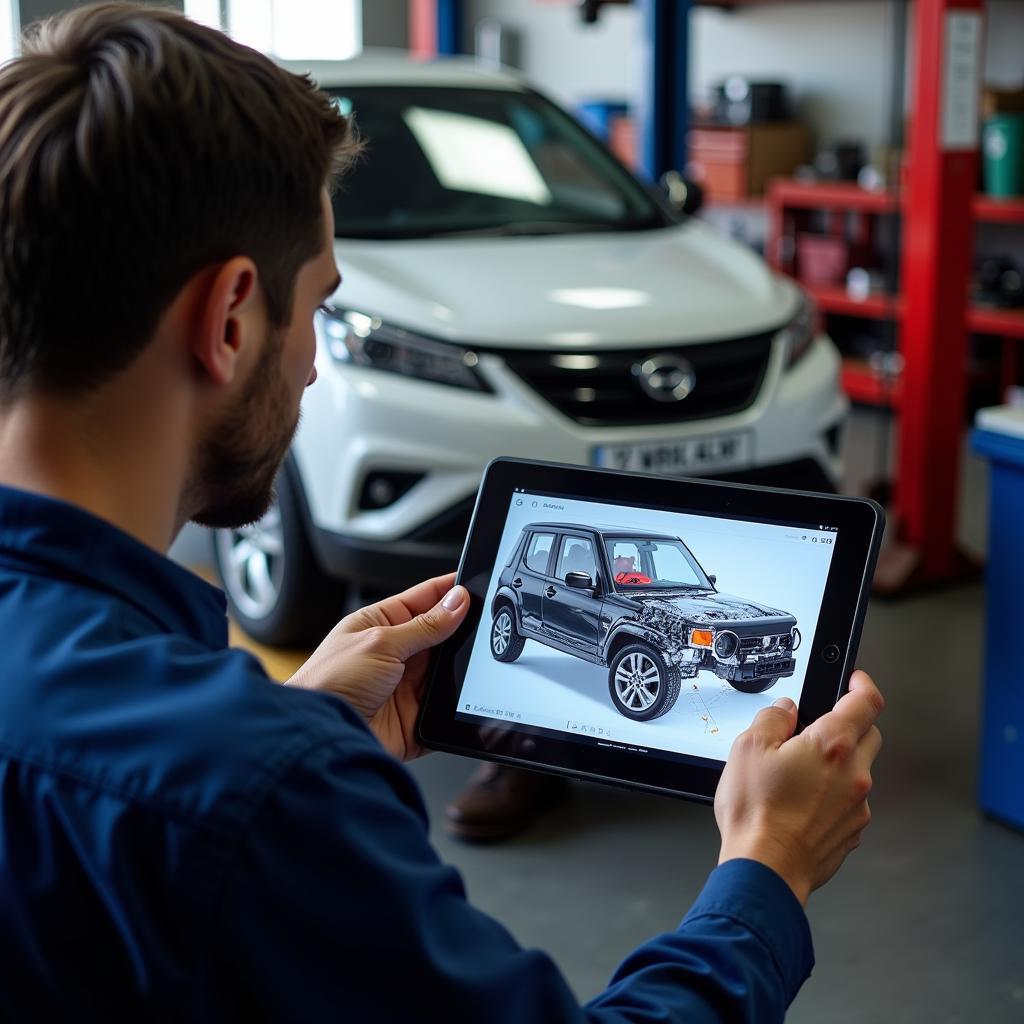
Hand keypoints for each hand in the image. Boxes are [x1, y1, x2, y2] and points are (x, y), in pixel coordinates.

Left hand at [287, 574, 468, 761]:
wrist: (320, 735)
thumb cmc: (328, 684)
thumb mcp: (380, 643)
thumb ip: (424, 625)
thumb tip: (457, 601)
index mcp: (380, 624)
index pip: (424, 599)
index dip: (450, 590)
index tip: (477, 583)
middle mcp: (395, 652)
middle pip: (441, 634)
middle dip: (463, 630)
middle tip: (486, 624)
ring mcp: (406, 684)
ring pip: (449, 670)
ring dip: (462, 668)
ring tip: (477, 661)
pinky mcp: (416, 716)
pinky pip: (446, 707)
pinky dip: (459, 703)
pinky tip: (468, 696)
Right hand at [714, 670, 883, 905]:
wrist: (766, 870)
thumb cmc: (757, 814)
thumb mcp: (748, 749)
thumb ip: (772, 719)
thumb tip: (784, 710)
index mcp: (831, 745)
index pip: (866, 702)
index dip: (862, 684)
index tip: (855, 680)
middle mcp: (854, 774)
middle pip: (869, 735)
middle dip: (851, 724)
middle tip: (820, 728)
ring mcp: (857, 806)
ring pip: (859, 771)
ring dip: (839, 764)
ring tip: (800, 775)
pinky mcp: (852, 831)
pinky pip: (850, 802)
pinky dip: (834, 796)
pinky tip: (802, 804)